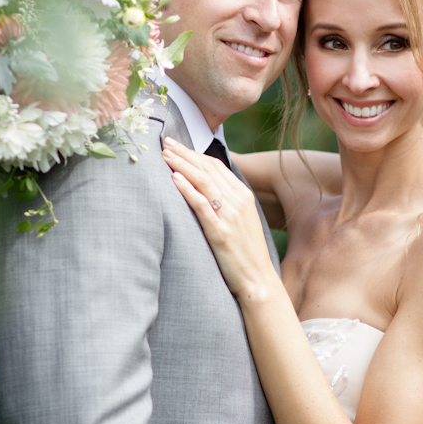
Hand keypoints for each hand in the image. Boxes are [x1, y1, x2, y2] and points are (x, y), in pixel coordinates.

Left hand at [162, 139, 277, 297]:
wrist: (258, 280)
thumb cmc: (245, 253)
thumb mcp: (241, 222)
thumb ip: (227, 203)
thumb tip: (205, 190)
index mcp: (244, 196)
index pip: (216, 166)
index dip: (194, 153)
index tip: (176, 146)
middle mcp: (238, 202)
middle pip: (208, 169)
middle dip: (184, 153)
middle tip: (165, 143)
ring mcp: (230, 216)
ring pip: (204, 181)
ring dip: (182, 164)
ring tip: (164, 155)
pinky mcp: (220, 233)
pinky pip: (202, 205)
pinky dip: (187, 189)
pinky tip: (174, 179)